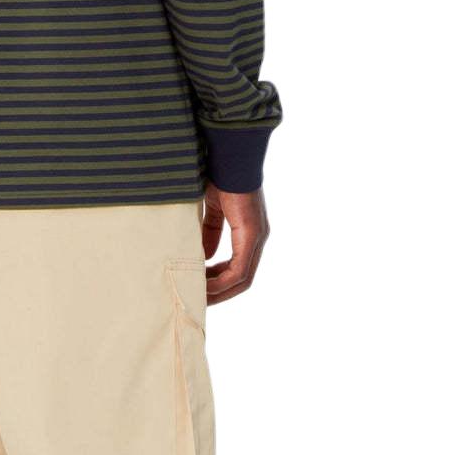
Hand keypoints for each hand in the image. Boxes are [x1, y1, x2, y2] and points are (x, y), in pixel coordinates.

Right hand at [202, 184, 269, 305]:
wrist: (227, 154)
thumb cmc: (219, 174)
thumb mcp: (212, 209)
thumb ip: (210, 232)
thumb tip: (205, 256)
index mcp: (249, 231)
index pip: (238, 268)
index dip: (218, 282)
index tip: (199, 287)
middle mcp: (257, 237)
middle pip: (242, 280)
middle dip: (219, 293)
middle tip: (197, 300)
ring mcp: (257, 237)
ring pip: (241, 280)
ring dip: (219, 292)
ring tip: (198, 297)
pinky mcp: (251, 234)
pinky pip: (239, 271)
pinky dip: (221, 282)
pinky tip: (204, 286)